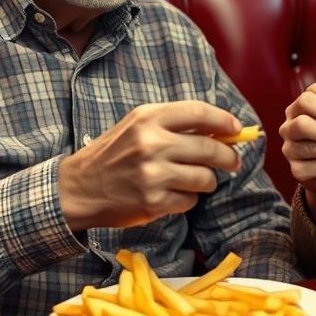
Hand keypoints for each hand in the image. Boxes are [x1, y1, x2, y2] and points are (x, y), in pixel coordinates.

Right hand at [57, 102, 244, 230]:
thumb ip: (174, 124)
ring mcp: (153, 174)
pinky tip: (172, 194)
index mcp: (148, 118)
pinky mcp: (153, 201)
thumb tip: (221, 130)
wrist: (79, 188)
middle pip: (210, 148)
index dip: (224, 121)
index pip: (199, 113)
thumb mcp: (137, 126)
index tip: (237, 129)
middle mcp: (152, 143)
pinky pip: (190, 201)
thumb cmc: (113, 154)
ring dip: (207, 181)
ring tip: (196, 180)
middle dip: (228, 157)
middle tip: (232, 162)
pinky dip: (187, 199)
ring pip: (205, 178)